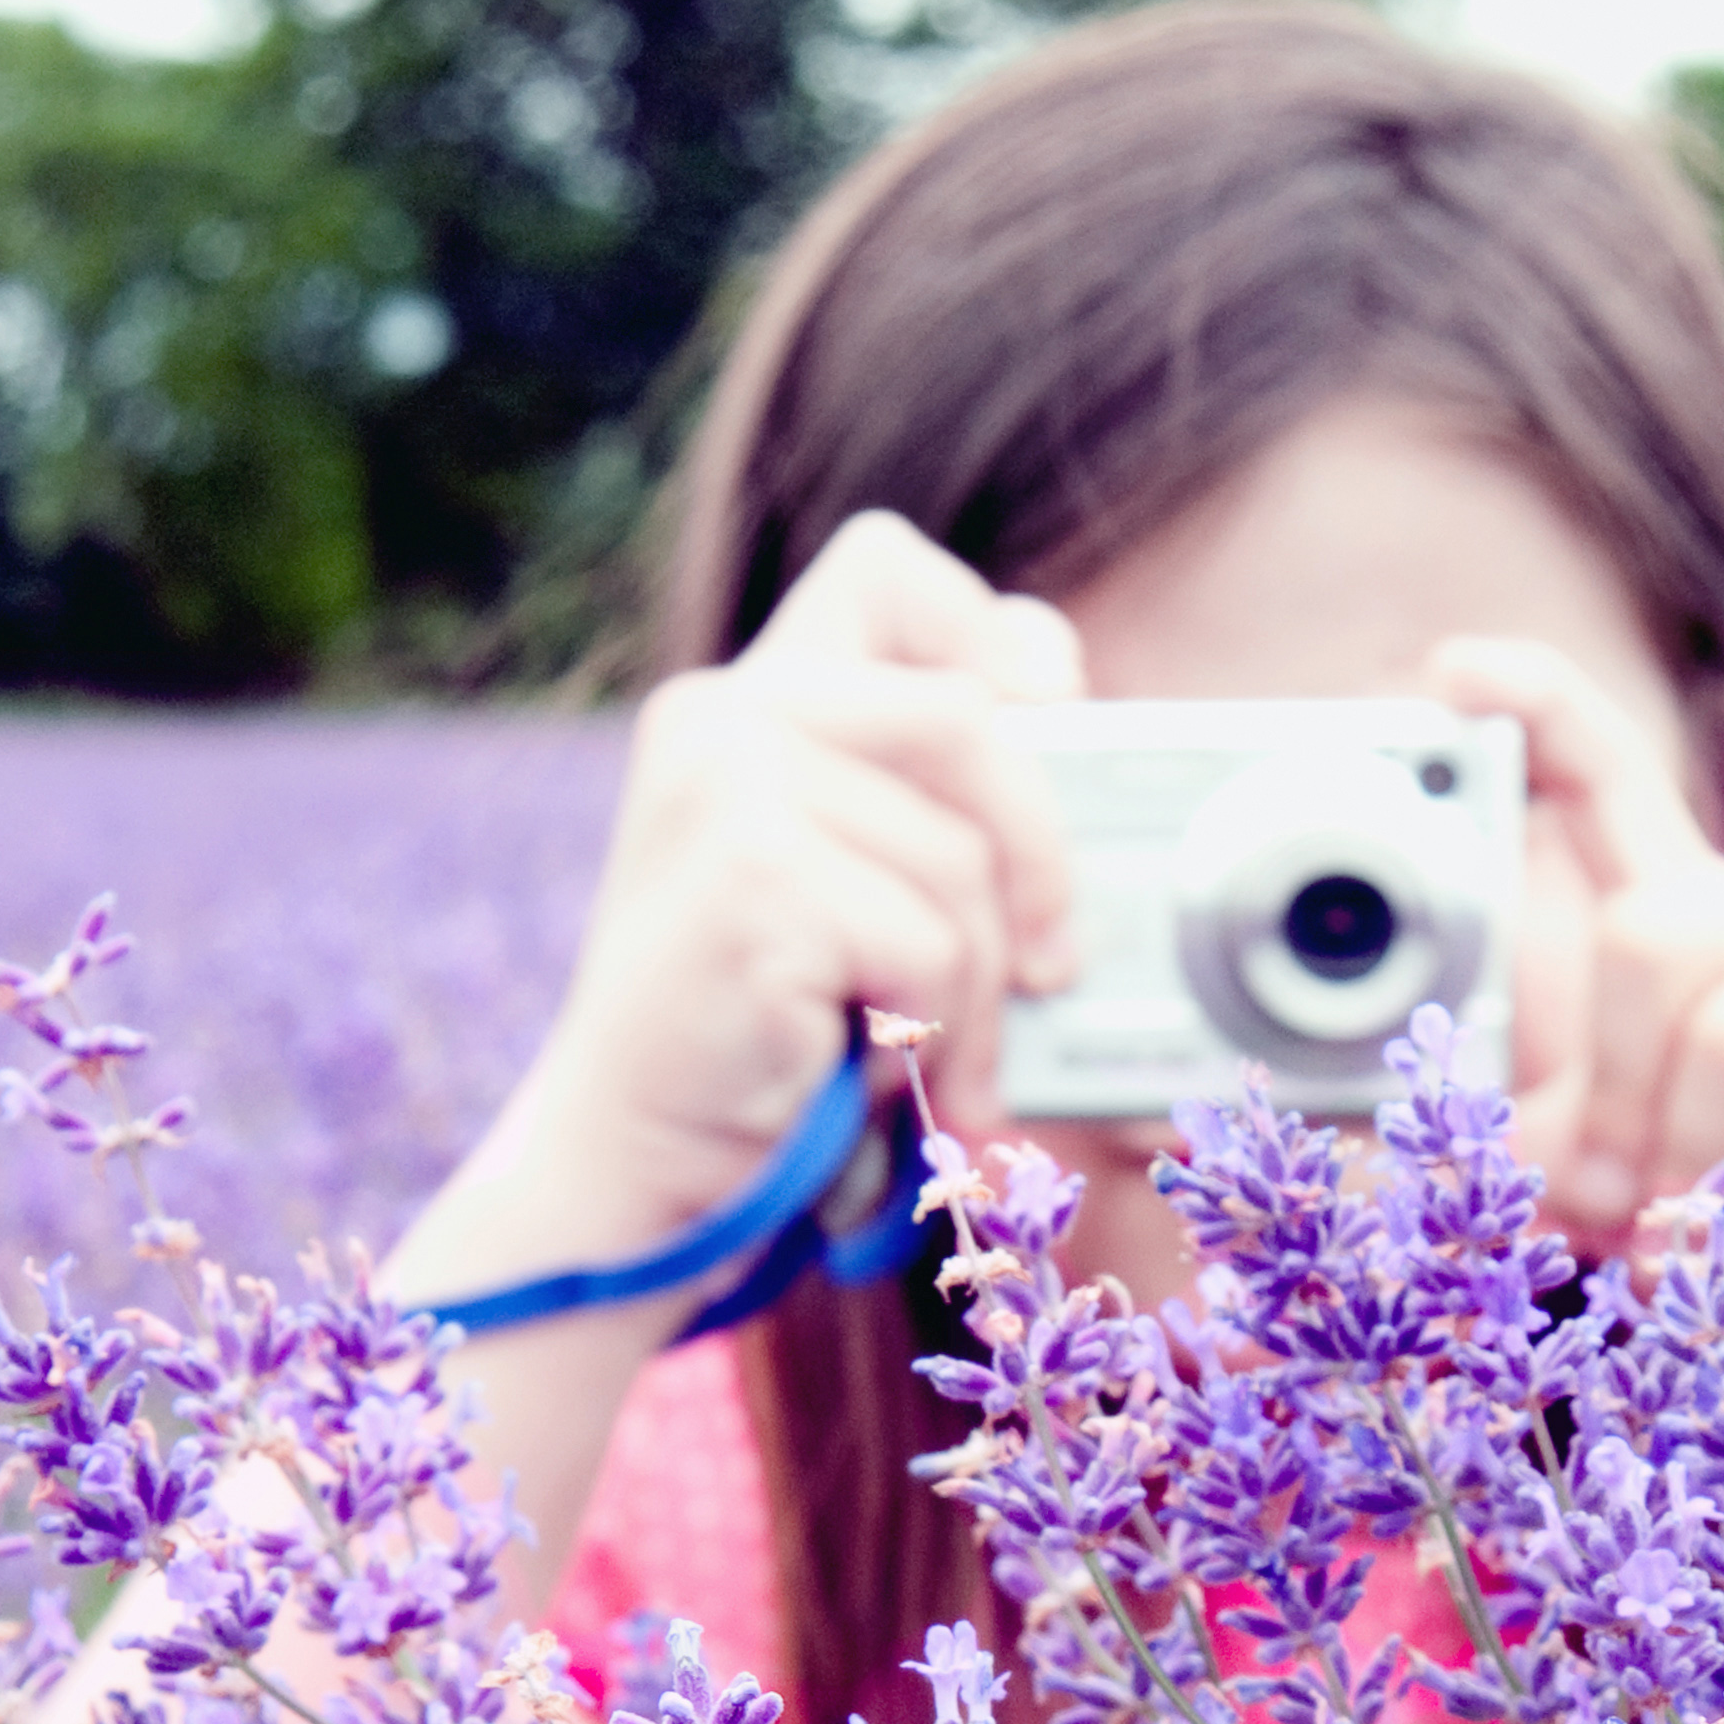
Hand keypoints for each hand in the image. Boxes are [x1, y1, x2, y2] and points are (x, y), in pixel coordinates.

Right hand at [395, 515, 1085, 1317]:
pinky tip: (882, 1064)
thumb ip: (925, 798)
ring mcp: (724, 787)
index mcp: (745, 697)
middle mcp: (721, 715)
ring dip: (980, 986)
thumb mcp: (849, 880)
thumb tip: (1084, 744)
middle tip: (1056, 966)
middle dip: (1044, 850)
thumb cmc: (768, 1031)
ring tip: (932, 1052)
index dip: (996, 632)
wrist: (639, 1157)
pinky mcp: (745, 878)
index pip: (885, 566)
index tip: (1054, 726)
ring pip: (960, 857)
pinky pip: (926, 940)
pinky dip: (936, 1026)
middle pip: (970, 715)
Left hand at [1444, 634, 1723, 1422]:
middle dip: (1612, 1095)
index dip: (1538, 711)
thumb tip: (1354, 1123)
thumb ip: (1503, 1123)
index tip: (1451, 670)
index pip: (1616, 780)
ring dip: (1689, 1163)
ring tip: (1692, 1238)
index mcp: (1700, 922)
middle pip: (1656, 934)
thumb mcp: (1580, 1175)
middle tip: (1617, 1204)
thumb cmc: (1713, 1245)